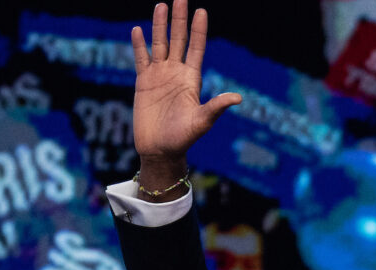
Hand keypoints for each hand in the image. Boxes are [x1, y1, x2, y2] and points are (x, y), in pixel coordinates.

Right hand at [130, 1, 240, 172]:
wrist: (160, 150)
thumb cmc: (183, 138)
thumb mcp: (202, 122)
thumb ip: (216, 107)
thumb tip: (238, 98)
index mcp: (191, 79)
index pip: (196, 48)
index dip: (198, 30)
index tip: (201, 11)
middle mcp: (176, 73)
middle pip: (178, 40)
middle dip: (180, 19)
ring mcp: (159, 76)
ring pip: (160, 44)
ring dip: (159, 25)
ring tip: (161, 5)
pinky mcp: (143, 82)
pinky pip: (141, 58)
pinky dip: (139, 44)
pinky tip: (138, 29)